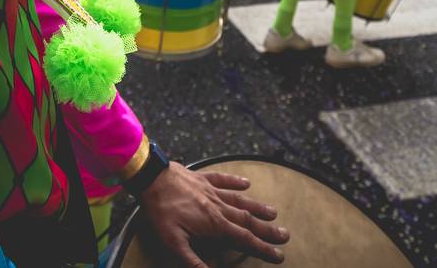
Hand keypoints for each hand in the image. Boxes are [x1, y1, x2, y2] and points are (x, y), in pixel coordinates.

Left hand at [138, 163, 287, 266]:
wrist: (151, 178)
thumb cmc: (161, 210)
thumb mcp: (174, 241)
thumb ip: (193, 261)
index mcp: (214, 223)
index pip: (244, 239)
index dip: (262, 248)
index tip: (279, 255)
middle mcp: (218, 206)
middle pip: (248, 219)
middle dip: (267, 230)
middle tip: (285, 235)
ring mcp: (211, 190)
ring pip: (240, 200)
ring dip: (258, 207)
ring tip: (274, 212)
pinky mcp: (202, 178)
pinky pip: (223, 179)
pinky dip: (235, 181)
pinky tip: (246, 183)